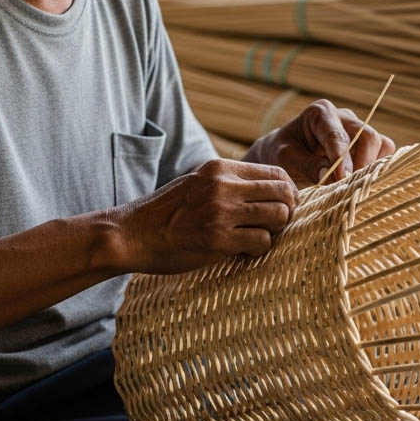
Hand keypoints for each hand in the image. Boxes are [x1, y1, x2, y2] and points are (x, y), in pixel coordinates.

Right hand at [116, 159, 297, 274]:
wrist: (132, 234)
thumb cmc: (165, 213)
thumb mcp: (196, 183)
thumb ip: (228, 183)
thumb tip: (268, 191)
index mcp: (219, 168)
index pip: (275, 174)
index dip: (287, 192)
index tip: (282, 206)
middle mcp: (224, 186)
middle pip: (283, 193)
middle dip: (287, 211)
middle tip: (274, 226)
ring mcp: (222, 212)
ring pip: (278, 216)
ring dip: (274, 231)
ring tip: (256, 238)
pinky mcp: (219, 240)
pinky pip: (262, 242)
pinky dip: (258, 250)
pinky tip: (242, 251)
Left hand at [244, 100, 395, 187]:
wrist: (280, 155)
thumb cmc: (280, 154)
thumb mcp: (286, 159)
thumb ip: (308, 165)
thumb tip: (330, 177)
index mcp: (321, 113)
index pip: (338, 136)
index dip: (342, 159)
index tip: (343, 180)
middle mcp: (344, 118)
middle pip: (368, 137)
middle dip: (362, 164)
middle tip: (349, 188)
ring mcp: (358, 131)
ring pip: (381, 146)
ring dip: (371, 168)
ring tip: (352, 187)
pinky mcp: (367, 147)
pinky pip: (383, 156)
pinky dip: (375, 171)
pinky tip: (359, 184)